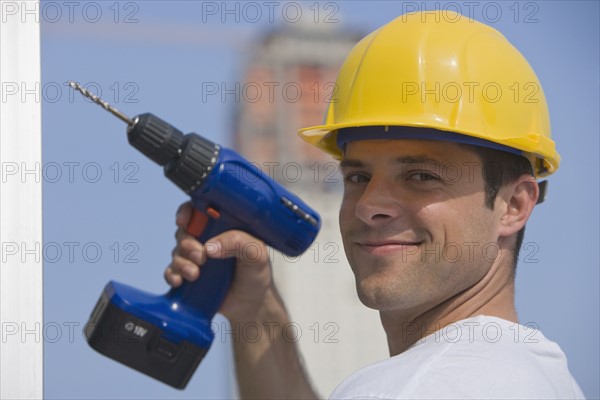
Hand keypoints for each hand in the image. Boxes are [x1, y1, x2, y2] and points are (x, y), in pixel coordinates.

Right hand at [165, 202, 275, 321]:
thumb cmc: (256, 273)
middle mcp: (206, 238)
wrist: (251, 305)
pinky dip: (171, 274)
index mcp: (223, 226)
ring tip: (194, 274)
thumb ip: (238, 243)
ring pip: (177, 251)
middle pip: (185, 231)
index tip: (184, 221)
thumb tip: (209, 247)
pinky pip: (171, 271)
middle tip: (200, 257)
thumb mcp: (256, 254)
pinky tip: (179, 281)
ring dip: (181, 261)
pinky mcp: (188, 276)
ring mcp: (196, 257)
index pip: (199, 210)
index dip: (188, 211)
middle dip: (187, 243)